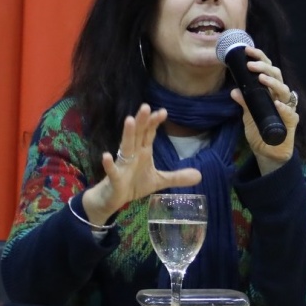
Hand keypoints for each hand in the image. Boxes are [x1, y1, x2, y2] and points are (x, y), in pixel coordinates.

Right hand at [82, 103, 201, 224]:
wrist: (114, 199)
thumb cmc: (134, 184)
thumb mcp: (159, 181)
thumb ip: (177, 177)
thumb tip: (200, 175)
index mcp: (143, 152)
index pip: (149, 134)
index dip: (154, 123)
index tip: (163, 112)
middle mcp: (132, 154)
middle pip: (137, 134)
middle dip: (141, 121)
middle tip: (146, 106)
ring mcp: (122, 165)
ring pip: (125, 147)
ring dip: (127, 134)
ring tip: (129, 120)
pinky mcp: (114, 178)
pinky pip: (112, 170)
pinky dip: (109, 164)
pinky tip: (105, 156)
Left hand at [229, 46, 298, 173]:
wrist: (268, 152)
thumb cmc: (259, 131)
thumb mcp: (248, 115)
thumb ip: (244, 103)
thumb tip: (234, 91)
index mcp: (270, 91)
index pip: (267, 70)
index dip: (260, 59)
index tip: (247, 51)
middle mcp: (280, 96)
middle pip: (277, 75)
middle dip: (264, 67)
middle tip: (251, 65)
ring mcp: (287, 108)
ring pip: (285, 90)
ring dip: (273, 83)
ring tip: (261, 79)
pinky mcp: (291, 122)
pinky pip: (290, 112)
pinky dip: (283, 107)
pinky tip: (277, 103)